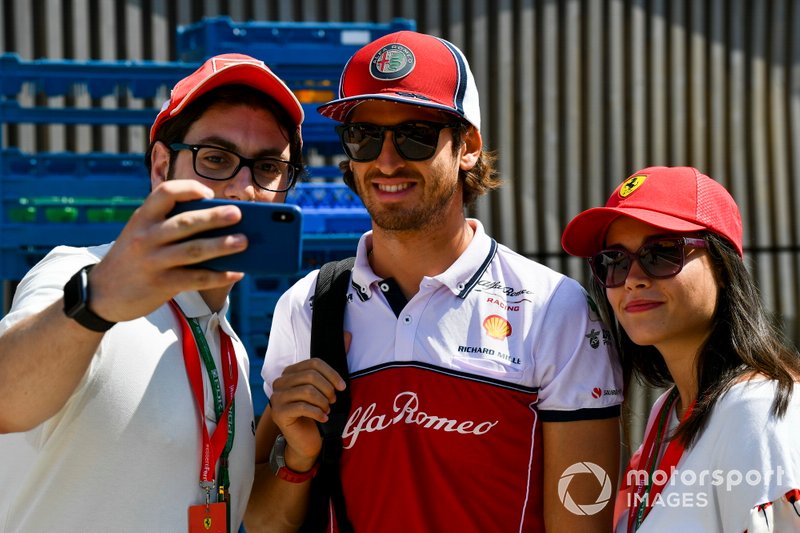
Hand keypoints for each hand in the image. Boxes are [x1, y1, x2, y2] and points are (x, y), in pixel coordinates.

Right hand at [86, 180, 247, 321]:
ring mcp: (153, 261)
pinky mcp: (160, 284)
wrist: (101, 294)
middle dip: (214, 217)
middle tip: (238, 213)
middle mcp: (146, 237)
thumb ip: (168, 225)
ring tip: (244, 241)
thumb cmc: (132, 258)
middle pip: (185, 222)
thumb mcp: (140, 234)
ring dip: (222, 245)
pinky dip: (218, 275)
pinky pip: (195, 278)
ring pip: (193, 251)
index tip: (208, 193)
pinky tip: (236, 272)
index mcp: (142, 218)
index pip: (165, 192)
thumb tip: (217, 224)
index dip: (189, 189)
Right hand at [269, 355, 347, 470]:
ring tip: (327, 409)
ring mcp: (276, 397)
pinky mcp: (278, 412)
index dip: (331, 374)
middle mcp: (280, 382)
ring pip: (306, 391)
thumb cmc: (317, 412)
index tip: (342, 387)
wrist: (307, 441)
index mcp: (291, 372)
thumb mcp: (326, 388)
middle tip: (333, 401)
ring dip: (323, 401)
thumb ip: (334, 364)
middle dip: (327, 389)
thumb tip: (347, 335)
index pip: (314, 363)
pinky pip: (301, 407)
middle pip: (310, 376)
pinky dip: (317, 412)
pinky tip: (324, 418)